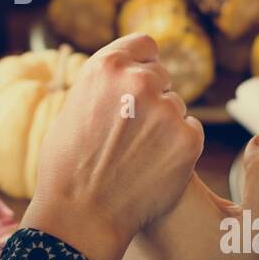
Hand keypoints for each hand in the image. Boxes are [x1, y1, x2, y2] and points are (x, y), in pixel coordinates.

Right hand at [22, 33, 205, 259]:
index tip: (139, 84)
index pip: (144, 44)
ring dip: (164, 125)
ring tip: (136, 156)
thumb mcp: (73, 109)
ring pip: (176, 107)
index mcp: (106, 67)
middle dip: (152, 98)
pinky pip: (191, 132)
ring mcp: (166, 109)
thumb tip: (123, 76)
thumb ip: (103, 87)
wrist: (81, 214)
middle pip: (162, 76)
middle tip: (132, 133)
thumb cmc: (67, 167)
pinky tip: (153, 167)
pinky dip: (178, 148)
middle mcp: (138, 81)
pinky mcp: (188, 139)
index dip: (142, 64)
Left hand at [119, 134, 258, 259]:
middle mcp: (133, 195)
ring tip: (167, 186)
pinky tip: (151, 213)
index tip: (185, 128)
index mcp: (167, 185)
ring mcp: (118, 216)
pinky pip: (120, 202)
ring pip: (130, 177)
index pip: (163, 130)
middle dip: (157, 145)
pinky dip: (133, 198)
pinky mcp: (114, 234)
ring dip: (145, 173)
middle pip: (142, 151)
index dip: (179, 127)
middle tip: (172, 144)